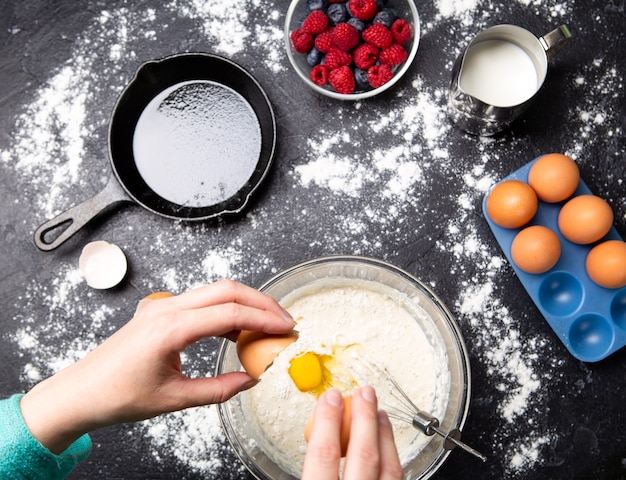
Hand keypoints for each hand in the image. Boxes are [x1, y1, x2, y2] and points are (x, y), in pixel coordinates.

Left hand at [20, 279, 294, 453]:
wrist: (81, 392)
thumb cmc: (117, 396)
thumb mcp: (174, 399)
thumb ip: (218, 390)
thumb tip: (250, 380)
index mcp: (170, 329)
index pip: (230, 313)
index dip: (264, 319)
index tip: (286, 328)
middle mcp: (167, 309)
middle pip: (227, 289)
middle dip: (261, 301)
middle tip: (284, 320)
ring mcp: (163, 307)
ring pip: (215, 291)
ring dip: (245, 302)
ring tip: (266, 324)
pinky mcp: (161, 311)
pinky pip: (201, 301)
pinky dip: (226, 309)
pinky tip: (237, 328)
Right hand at [302, 386, 402, 479]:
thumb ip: (310, 471)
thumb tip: (310, 443)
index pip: (324, 453)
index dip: (327, 420)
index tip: (330, 398)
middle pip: (363, 454)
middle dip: (364, 418)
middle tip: (363, 393)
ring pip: (389, 467)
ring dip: (384, 435)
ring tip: (380, 413)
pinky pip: (396, 478)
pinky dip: (392, 457)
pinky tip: (388, 447)